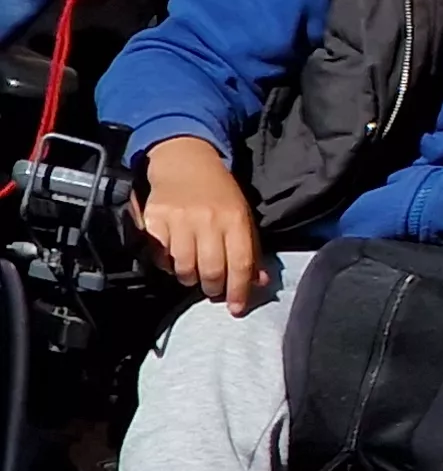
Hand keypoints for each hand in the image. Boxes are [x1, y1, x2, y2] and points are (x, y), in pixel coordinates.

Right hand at [139, 137, 265, 312]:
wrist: (185, 162)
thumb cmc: (219, 194)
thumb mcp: (243, 215)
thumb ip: (251, 249)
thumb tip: (259, 283)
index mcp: (235, 219)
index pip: (240, 263)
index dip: (239, 291)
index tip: (237, 308)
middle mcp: (208, 220)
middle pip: (212, 270)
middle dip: (213, 288)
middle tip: (212, 290)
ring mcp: (179, 220)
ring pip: (184, 268)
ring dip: (190, 279)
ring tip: (194, 274)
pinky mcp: (155, 220)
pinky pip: (160, 257)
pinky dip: (167, 265)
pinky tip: (174, 259)